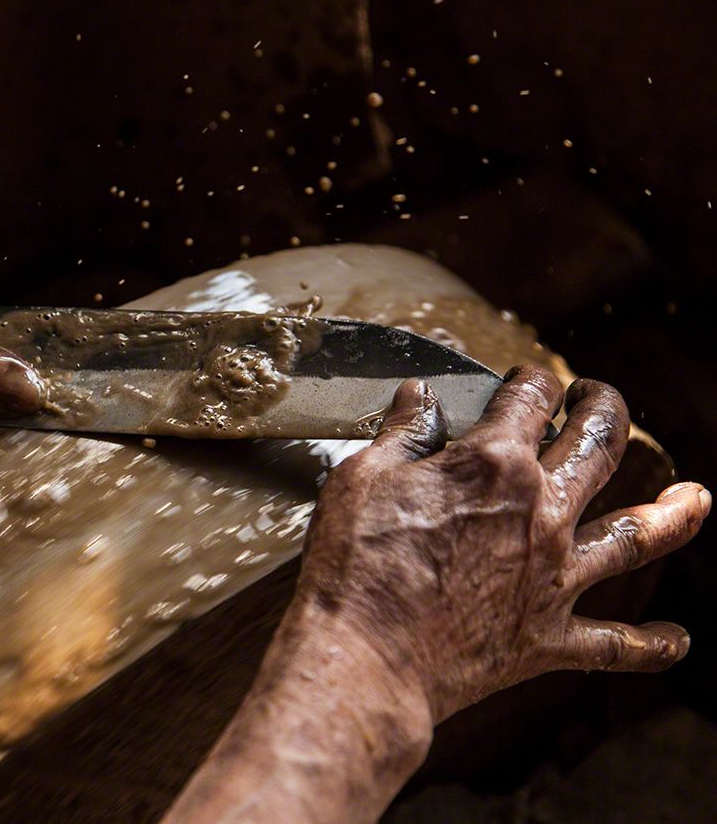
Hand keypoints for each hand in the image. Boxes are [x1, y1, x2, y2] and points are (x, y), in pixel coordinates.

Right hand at [167, 366, 707, 822]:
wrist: (366, 659)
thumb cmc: (355, 566)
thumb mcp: (363, 478)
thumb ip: (403, 433)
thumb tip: (421, 397)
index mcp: (493, 465)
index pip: (530, 397)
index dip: (530, 379)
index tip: (523, 379)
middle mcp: (540, 512)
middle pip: (598, 446)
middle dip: (605, 410)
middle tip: (600, 400)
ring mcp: (553, 577)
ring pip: (634, 535)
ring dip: (673, 514)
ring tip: (698, 498)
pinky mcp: (547, 638)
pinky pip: (616, 644)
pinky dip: (651, 645)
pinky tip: (679, 641)